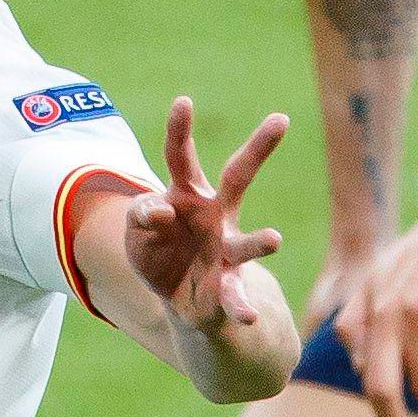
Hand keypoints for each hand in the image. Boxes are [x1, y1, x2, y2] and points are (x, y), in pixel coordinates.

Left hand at [113, 97, 289, 329]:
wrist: (179, 300)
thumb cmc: (159, 251)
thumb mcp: (137, 230)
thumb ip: (141, 214)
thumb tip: (161, 211)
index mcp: (187, 195)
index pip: (181, 158)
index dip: (180, 131)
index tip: (183, 101)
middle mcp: (216, 216)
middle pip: (238, 178)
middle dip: (258, 149)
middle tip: (280, 119)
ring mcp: (225, 252)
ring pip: (246, 244)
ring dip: (259, 243)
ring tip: (275, 240)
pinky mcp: (227, 289)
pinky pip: (235, 298)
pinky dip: (241, 307)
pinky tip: (248, 316)